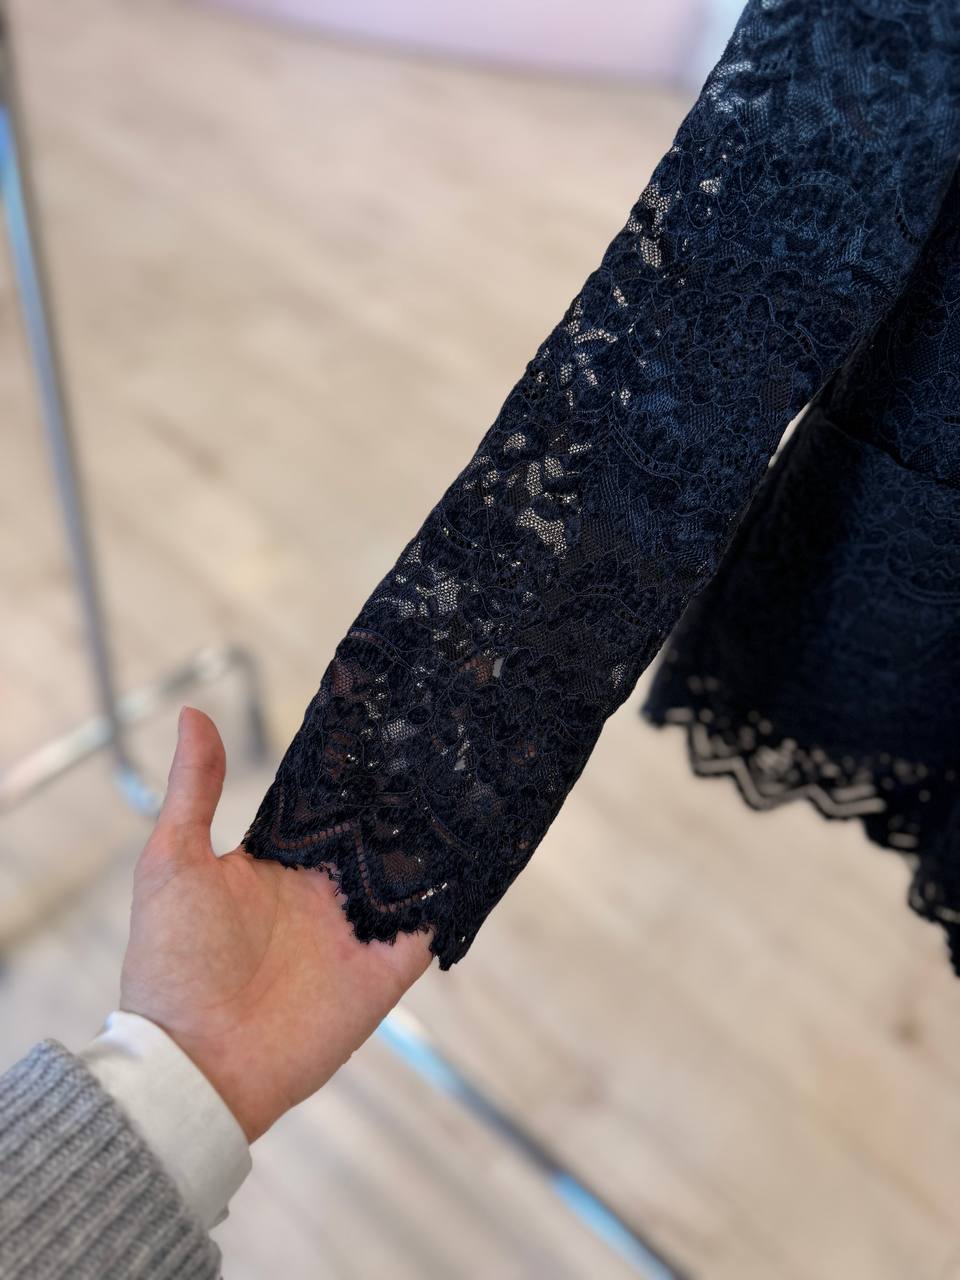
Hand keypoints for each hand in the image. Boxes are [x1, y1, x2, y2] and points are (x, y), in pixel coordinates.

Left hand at [120, 706, 432, 1141]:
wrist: (196, 1065)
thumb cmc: (174, 962)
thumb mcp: (174, 862)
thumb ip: (195, 789)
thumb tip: (194, 712)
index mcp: (279, 863)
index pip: (327, 806)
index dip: (353, 770)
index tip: (384, 716)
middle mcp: (325, 890)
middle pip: (377, 832)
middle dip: (406, 795)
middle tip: (444, 737)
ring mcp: (359, 928)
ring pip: (411, 870)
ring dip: (437, 836)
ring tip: (473, 778)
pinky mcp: (387, 967)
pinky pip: (432, 922)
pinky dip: (457, 891)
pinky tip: (484, 847)